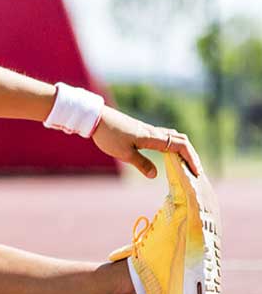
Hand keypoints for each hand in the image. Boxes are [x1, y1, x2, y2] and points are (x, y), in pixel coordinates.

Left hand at [90, 106, 204, 178]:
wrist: (96, 118)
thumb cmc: (109, 135)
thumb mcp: (124, 154)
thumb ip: (141, 164)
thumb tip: (156, 175)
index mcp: (153, 137)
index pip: (181, 146)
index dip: (192, 159)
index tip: (197, 172)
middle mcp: (155, 132)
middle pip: (182, 141)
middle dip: (191, 155)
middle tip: (195, 171)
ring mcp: (149, 130)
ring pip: (174, 137)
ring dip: (183, 150)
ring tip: (186, 164)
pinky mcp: (143, 131)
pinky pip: (165, 137)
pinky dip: (173, 146)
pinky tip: (170, 155)